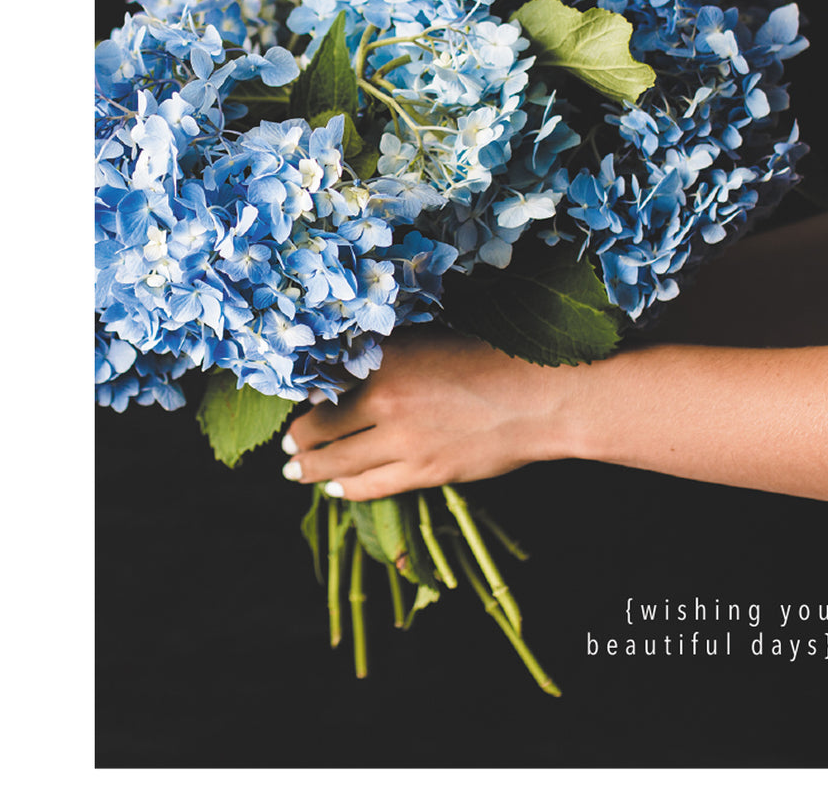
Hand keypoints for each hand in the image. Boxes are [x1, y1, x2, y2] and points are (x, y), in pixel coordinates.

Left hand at [281, 327, 585, 499]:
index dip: (305, 395)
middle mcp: (384, 399)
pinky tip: (333, 488)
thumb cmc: (493, 357)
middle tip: (287, 444)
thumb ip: (390, 354)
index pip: (324, 381)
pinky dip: (345, 488)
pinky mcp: (423, 471)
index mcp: (385, 358)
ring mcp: (402, 440)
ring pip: (337, 460)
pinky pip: (369, 486)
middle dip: (299, 438)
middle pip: (320, 425)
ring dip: (310, 466)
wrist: (540, 396)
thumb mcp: (432, 338)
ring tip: (296, 470)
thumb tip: (350, 368)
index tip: (299, 401)